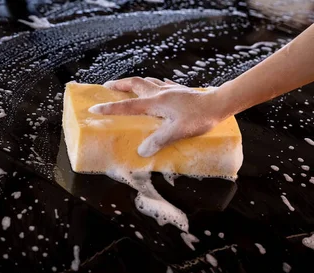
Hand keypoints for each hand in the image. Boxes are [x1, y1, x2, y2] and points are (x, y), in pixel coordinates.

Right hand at [88, 77, 227, 156]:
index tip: (94, 108)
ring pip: (148, 81)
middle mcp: (161, 92)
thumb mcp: (178, 132)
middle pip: (135, 83)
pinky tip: (157, 87)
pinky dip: (154, 84)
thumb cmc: (200, 118)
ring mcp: (171, 89)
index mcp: (156, 102)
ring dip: (135, 83)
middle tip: (107, 87)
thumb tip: (141, 150)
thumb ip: (159, 140)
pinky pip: (162, 84)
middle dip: (119, 85)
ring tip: (128, 87)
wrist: (219, 104)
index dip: (110, 108)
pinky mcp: (180, 90)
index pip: (128, 106)